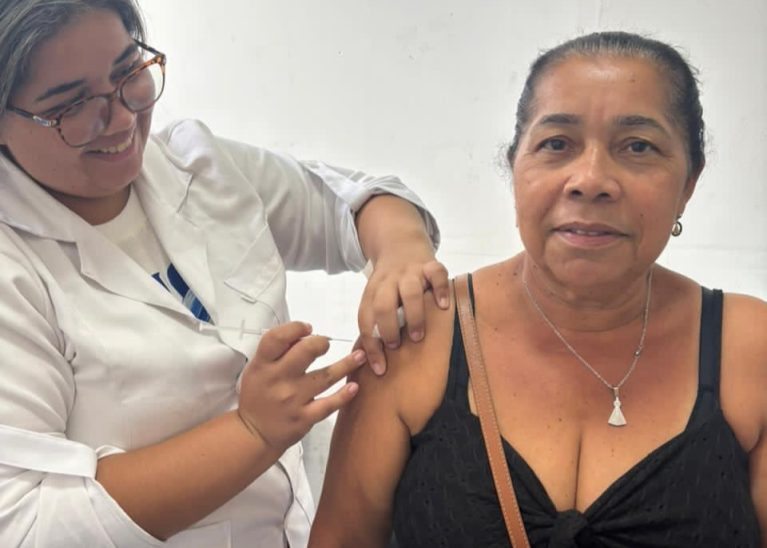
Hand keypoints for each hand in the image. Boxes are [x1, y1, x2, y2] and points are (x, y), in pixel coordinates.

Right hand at [237, 322, 365, 450]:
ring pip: (325, 376)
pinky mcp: (304, 418)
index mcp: (263, 365)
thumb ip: (278, 350)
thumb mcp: (257, 368)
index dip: (296, 327)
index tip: (307, 328)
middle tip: (326, 344)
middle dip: (321, 342)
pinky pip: (329, 404)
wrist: (254, 433)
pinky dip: (344, 395)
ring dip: (346, 364)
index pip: (277, 337)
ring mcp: (292, 400)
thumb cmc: (258, 396)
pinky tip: (354, 387)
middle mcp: (277, 380)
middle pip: (305, 351)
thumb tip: (305, 334)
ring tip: (360, 356)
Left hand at [357, 255, 448, 374]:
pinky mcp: (429, 264)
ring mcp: (409, 272)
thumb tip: (375, 363)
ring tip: (418, 336)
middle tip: (396, 347)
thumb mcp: (376, 297)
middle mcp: (388, 282)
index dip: (371, 347)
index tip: (380, 370)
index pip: (366, 320)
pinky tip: (444, 306)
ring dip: (413, 316)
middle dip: (387, 329)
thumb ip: (376, 322)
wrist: (400, 242)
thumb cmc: (390, 282)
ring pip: (409, 291)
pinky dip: (441, 289)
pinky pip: (436, 273)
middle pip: (382, 305)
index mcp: (372, 292)